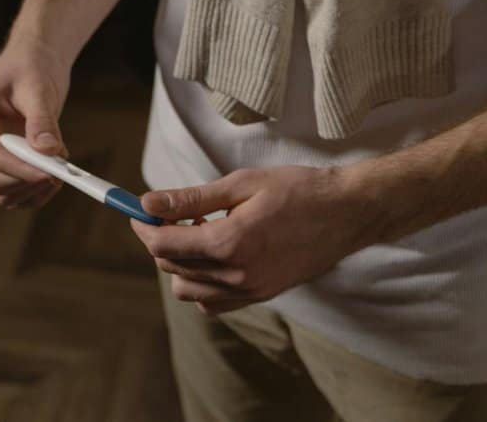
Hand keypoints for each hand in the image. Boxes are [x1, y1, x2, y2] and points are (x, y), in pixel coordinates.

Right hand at [0, 32, 70, 207]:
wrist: (36, 63)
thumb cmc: (31, 67)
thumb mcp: (37, 88)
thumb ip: (42, 120)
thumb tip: (48, 151)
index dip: (22, 167)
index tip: (54, 172)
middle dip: (30, 179)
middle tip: (64, 170)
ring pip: (5, 193)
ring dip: (36, 189)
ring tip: (62, 164)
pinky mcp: (2, 165)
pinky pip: (16, 194)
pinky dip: (38, 191)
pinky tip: (57, 169)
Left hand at [130, 165, 386, 314]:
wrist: (346, 214)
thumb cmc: (299, 190)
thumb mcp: (242, 184)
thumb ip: (192, 198)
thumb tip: (148, 202)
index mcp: (229, 243)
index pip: (165, 244)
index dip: (145, 226)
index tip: (139, 210)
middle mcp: (236, 274)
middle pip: (173, 267)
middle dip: (161, 241)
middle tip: (171, 214)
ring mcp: (250, 290)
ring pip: (190, 291)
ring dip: (180, 264)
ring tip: (199, 233)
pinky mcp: (262, 296)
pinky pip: (214, 303)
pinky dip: (202, 284)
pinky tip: (215, 256)